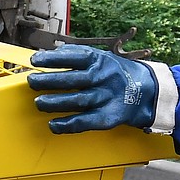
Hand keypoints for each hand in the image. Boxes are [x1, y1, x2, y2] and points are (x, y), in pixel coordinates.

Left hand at [27, 44, 158, 133]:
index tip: (35, 60)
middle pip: (72, 80)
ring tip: (38, 103)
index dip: (52, 59)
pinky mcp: (108, 117)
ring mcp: (106, 98)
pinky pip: (85, 122)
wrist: (148, 91)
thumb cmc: (116, 73)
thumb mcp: (101, 58)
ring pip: (77, 101)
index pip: (73, 58)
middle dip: (49, 81)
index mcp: (100, 61)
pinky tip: (53, 125)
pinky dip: (68, 124)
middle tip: (31, 82)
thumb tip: (47, 54)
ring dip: (55, 103)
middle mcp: (103, 78)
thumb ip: (76, 56)